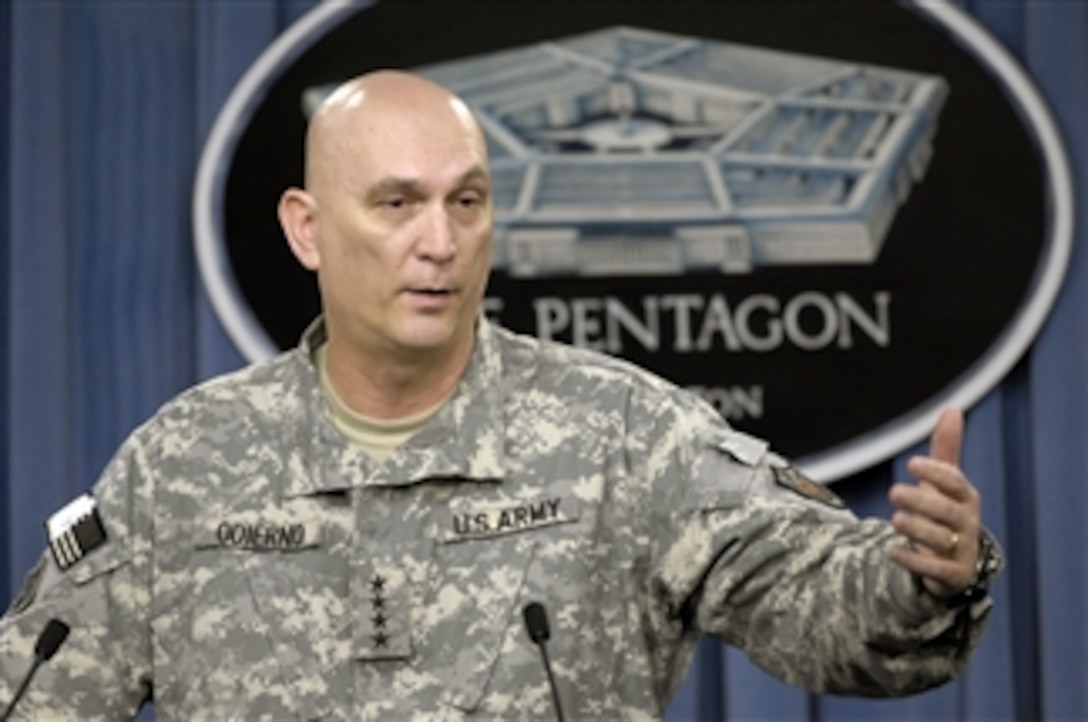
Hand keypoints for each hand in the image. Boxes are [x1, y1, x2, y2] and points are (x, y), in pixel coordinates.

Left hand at [888, 407, 980, 597]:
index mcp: (965, 497)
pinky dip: (915, 562)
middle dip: (922, 501)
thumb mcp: (945, 482)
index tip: (912, 463)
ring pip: (941, 539)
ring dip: (918, 529)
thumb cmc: (945, 511)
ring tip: (895, 520)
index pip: (955, 482)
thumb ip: (946, 449)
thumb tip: (952, 408)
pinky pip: (936, 570)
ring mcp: (961, 550)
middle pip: (947, 512)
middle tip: (894, 492)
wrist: (956, 561)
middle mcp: (967, 523)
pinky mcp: (952, 575)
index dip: (936, 473)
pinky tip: (893, 552)